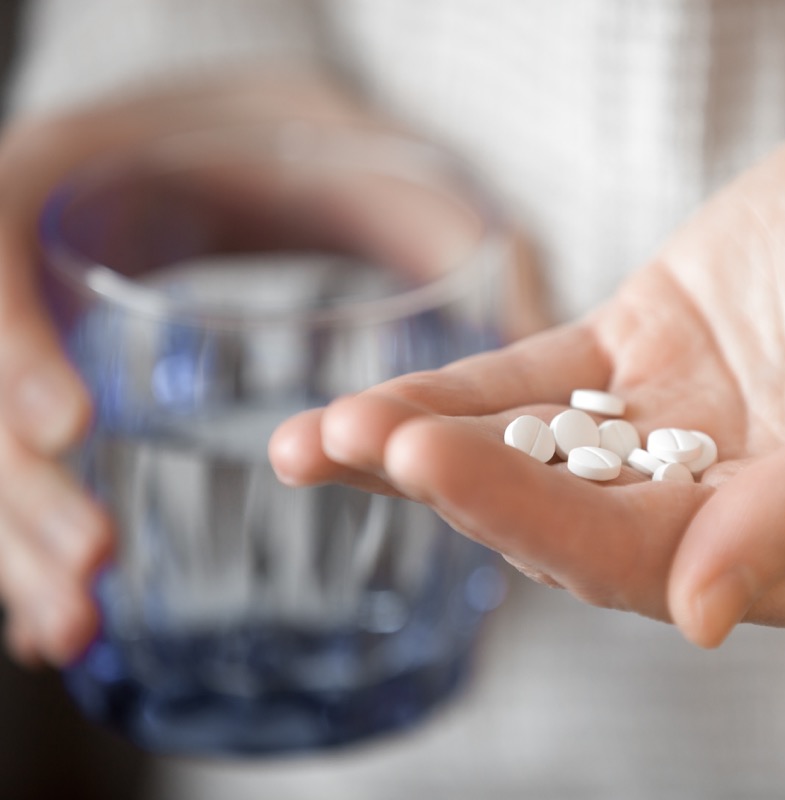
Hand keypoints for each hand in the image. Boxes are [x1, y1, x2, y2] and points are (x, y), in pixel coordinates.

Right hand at [0, 70, 386, 665]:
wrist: (213, 130)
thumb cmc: (291, 133)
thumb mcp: (349, 150)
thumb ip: (422, 217)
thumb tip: (532, 305)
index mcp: (57, 177)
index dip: (20, 347)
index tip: (73, 426)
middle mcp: (22, 257)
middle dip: (28, 487)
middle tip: (87, 574)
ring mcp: (24, 326)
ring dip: (28, 542)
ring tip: (68, 627)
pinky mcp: (42, 382)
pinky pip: (19, 468)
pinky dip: (33, 540)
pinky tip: (61, 620)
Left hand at [271, 11, 784, 646]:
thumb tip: (696, 617)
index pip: (652, 564)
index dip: (538, 523)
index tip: (433, 465)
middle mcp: (735, 505)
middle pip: (573, 520)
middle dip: (461, 490)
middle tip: (359, 445)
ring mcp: (685, 426)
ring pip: (538, 459)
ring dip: (432, 453)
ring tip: (319, 443)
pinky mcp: (652, 349)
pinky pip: (540, 386)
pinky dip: (462, 394)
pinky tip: (376, 407)